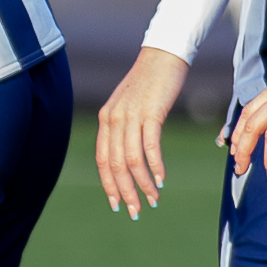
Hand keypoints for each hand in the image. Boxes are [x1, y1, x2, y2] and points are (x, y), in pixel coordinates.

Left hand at [94, 47, 190, 214]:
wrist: (163, 55)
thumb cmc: (150, 83)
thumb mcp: (130, 106)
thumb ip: (126, 129)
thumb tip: (130, 157)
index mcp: (106, 120)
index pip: (102, 160)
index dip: (109, 185)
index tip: (117, 204)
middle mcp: (113, 119)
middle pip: (115, 165)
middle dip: (125, 191)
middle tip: (136, 211)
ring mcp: (130, 115)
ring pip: (131, 159)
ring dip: (142, 183)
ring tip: (153, 199)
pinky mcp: (150, 112)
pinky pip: (150, 145)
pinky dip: (154, 165)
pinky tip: (161, 179)